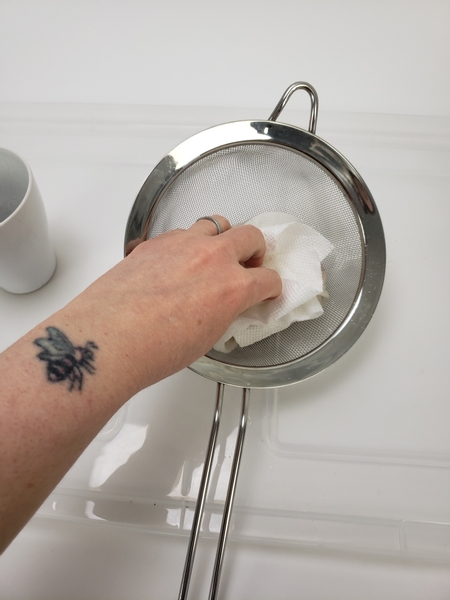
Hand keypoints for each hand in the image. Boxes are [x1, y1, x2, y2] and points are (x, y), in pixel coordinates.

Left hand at [66, 215, 281, 393]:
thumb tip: (224, 305)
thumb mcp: (206, 338)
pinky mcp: (157, 241)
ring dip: (222, 237)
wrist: (108, 339)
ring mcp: (184, 244)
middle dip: (255, 250)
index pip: (268, 279)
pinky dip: (189, 242)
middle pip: (251, 236)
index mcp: (234, 287)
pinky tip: (178, 260)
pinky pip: (183, 231)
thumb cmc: (154, 349)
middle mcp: (213, 257)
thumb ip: (224, 312)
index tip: (266, 290)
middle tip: (248, 264)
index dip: (271, 287)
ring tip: (214, 254)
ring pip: (217, 223)